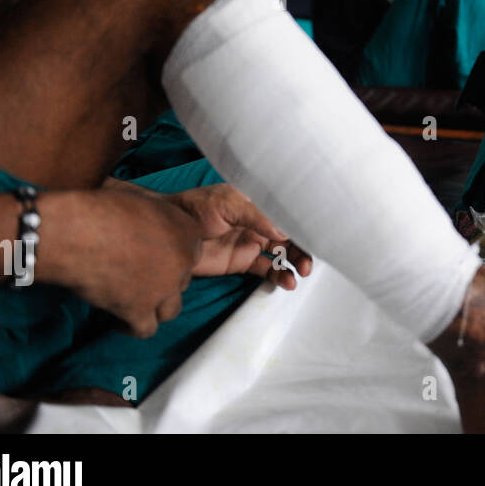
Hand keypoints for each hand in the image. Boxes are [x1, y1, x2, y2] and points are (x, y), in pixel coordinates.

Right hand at [42, 186, 204, 338]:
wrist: (76, 231)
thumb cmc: (101, 209)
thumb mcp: (144, 202)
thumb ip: (159, 220)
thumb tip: (151, 229)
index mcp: (188, 231)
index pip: (192, 253)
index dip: (171, 256)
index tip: (153, 256)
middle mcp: (182, 261)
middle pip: (182, 280)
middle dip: (163, 280)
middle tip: (138, 276)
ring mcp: (163, 288)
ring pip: (171, 309)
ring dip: (155, 306)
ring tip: (135, 300)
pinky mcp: (139, 310)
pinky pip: (146, 329)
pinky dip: (132, 327)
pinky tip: (118, 319)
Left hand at [167, 184, 312, 288]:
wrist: (166, 233)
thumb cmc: (194, 208)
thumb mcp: (227, 203)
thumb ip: (257, 216)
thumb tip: (285, 234)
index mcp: (259, 203)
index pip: (287, 214)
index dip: (304, 225)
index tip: (317, 237)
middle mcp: (260, 222)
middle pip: (290, 236)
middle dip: (303, 249)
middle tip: (308, 264)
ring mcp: (252, 243)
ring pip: (283, 254)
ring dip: (295, 264)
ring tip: (300, 274)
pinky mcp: (243, 262)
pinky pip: (267, 269)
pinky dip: (279, 276)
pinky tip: (286, 282)